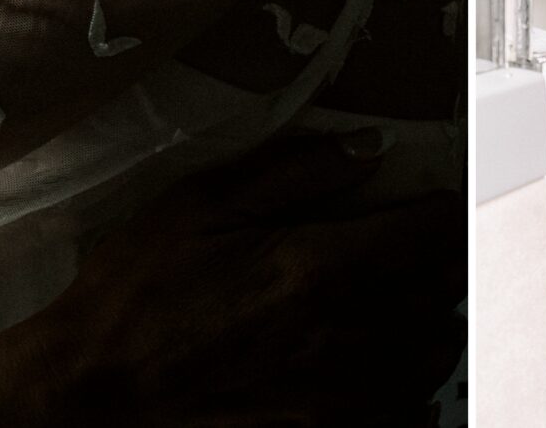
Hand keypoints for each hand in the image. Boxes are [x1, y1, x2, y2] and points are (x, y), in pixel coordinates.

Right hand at [0, 132, 464, 427]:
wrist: (96, 390)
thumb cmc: (137, 294)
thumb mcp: (199, 204)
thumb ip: (291, 171)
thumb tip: (366, 146)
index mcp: (314, 265)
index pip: (424, 234)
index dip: (448, 211)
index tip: (446, 197)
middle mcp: (339, 332)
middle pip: (440, 294)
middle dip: (448, 260)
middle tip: (437, 238)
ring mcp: (335, 390)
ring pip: (432, 352)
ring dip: (438, 316)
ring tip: (422, 292)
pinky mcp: (321, 427)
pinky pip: (401, 404)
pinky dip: (411, 377)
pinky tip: (391, 358)